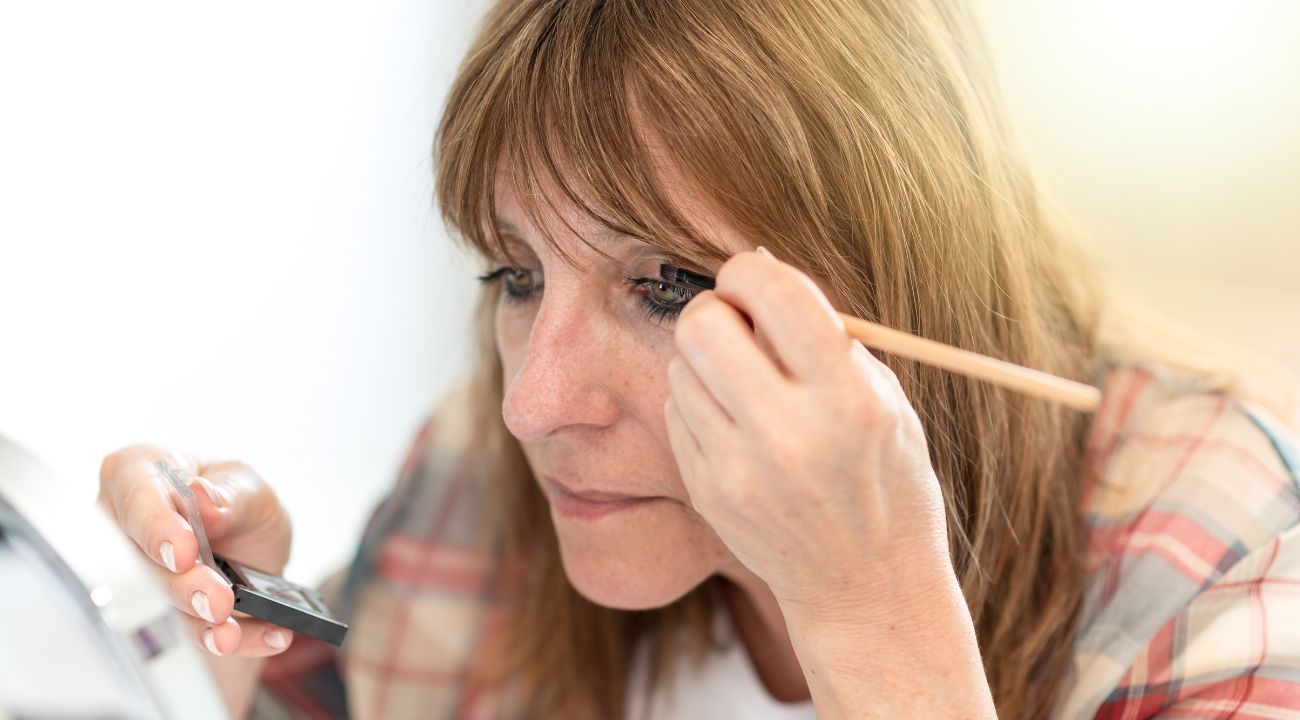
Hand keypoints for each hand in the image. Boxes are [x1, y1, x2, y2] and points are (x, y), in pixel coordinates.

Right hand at [98, 445, 293, 656]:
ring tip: (231, 635)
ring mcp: (135, 578)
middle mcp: (123, 529)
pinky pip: (186, 637)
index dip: (156, 528)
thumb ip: (228, 495)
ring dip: (198, 626)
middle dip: (182, 587)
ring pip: (157, 609)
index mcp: (139, 474)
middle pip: (140, 564)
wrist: (253, 549)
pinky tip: (265, 637)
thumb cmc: (236, 502)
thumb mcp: (248, 488)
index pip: (136, 499)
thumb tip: (199, 494)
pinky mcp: (157, 618)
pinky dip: (231, 642)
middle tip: (219, 602)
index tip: (182, 552)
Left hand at [663, 249, 951, 616]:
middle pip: (703, 325)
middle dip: (716, 309)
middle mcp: (788, 434)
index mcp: (847, 400)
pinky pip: (675, 412)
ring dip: (705, 359)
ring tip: (745, 383)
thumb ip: (827, 336)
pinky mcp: (707, 493)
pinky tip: (735, 423)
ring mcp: (739, 469)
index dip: (751, 270)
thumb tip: (758, 265)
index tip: (753, 279)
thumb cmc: (886, 480)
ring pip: (679, 367)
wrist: (864, 587)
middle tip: (738, 323)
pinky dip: (698, 403)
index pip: (774, 293)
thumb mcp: (884, 400)